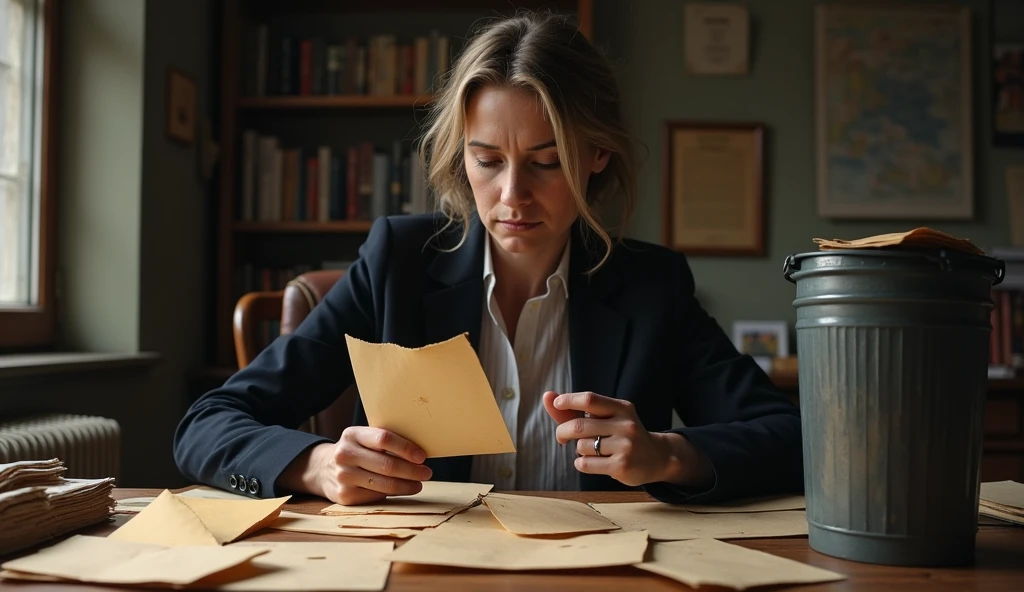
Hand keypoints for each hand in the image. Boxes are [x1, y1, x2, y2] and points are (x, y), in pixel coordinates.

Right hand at [281, 427, 431, 505]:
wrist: (323, 469)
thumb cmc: (356, 451)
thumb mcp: (363, 438)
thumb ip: (384, 441)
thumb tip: (419, 452)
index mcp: (352, 434)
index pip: (384, 439)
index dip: (406, 448)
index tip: (422, 456)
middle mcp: (345, 455)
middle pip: (387, 465)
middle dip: (412, 470)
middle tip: (427, 472)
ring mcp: (343, 476)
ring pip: (385, 484)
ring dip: (407, 485)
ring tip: (418, 483)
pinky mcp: (345, 496)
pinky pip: (377, 496)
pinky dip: (394, 494)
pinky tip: (402, 489)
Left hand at [542, 391, 712, 488]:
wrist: (656, 458)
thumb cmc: (621, 435)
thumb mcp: (605, 418)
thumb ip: (575, 410)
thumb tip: (547, 396)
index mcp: (621, 408)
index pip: (589, 399)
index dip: (568, 400)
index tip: (557, 403)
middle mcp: (625, 425)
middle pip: (578, 426)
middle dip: (562, 432)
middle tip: (562, 437)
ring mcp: (625, 446)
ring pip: (581, 447)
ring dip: (578, 450)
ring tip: (592, 451)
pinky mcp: (621, 466)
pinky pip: (585, 464)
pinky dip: (581, 463)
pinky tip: (593, 463)